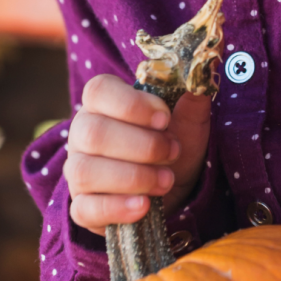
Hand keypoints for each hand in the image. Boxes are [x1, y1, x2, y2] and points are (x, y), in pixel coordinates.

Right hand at [64, 75, 210, 232]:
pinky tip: (144, 205)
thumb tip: (203, 71)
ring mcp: (77, 171)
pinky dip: (117, 208)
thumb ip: (193, 97)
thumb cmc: (173, 143)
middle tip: (173, 151)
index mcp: (103, 102)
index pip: (99, 91)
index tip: (165, 118)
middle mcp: (82, 133)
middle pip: (93, 133)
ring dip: (133, 177)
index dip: (131, 104)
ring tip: (166, 180)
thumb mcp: (189, 120)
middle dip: (141, 146)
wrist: (172, 186)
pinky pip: (84, 210)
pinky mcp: (81, 207)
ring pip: (86, 172)